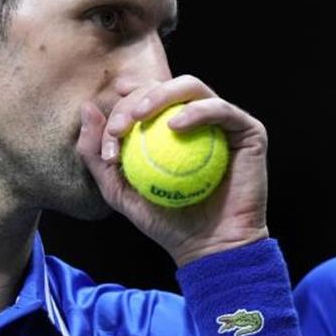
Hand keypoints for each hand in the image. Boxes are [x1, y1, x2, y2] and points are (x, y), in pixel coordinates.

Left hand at [75, 75, 269, 265]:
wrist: (211, 247)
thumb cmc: (167, 222)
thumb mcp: (120, 191)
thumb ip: (97, 154)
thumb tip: (86, 108)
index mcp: (171, 127)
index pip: (143, 100)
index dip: (121, 107)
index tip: (110, 134)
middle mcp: (199, 119)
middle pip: (163, 88)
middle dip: (135, 100)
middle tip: (121, 127)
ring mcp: (225, 122)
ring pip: (191, 87)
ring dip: (161, 95)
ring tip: (141, 117)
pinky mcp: (249, 130)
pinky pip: (221, 109)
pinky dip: (197, 111)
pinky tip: (176, 126)